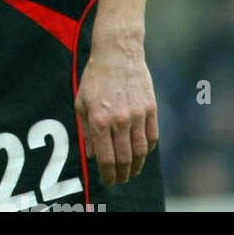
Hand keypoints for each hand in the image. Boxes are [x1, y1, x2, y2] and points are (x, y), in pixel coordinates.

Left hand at [74, 34, 158, 185]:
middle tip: (119, 180)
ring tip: (131, 172)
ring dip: (136, 167)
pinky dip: (146, 150)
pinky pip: (152, 138)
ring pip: (140, 152)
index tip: (108, 181)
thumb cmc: (95, 77)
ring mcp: (137, 115)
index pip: (106, 158)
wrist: (117, 53)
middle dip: (122, 175)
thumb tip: (92, 156)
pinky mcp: (151, 110)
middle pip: (125, 159)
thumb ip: (86, 130)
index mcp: (99, 119)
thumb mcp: (82, 102)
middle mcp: (119, 120)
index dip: (108, 174)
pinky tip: (140, 154)